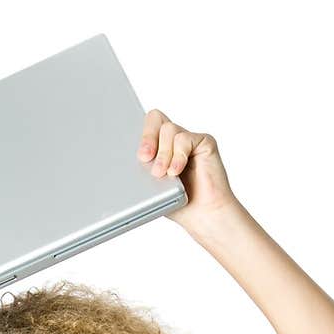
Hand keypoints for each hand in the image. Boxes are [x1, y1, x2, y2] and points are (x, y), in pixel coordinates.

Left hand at [136, 107, 237, 230]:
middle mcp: (173, 141)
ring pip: (168, 129)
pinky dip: (177, 155)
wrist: (205, 215)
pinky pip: (184, 138)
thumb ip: (141, 173)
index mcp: (159, 148)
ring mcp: (189, 140)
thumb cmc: (181, 205)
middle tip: (144, 158)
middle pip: (155, 118)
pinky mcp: (204, 142)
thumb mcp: (153, 189)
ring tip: (162, 174)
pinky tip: (175, 171)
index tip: (134, 154)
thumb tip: (128, 165)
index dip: (137, 136)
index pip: (143, 128)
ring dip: (163, 154)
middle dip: (147, 137)